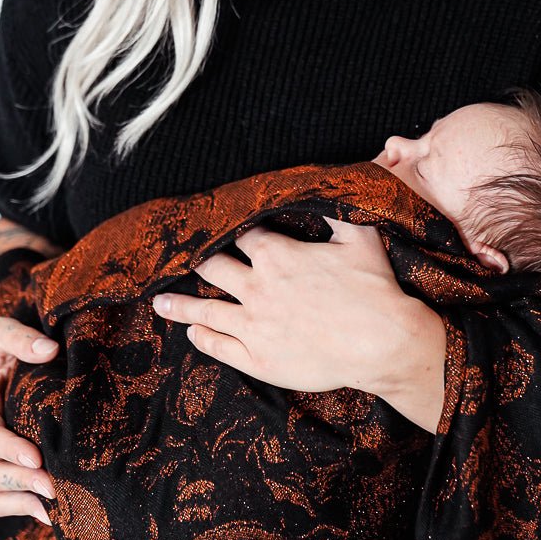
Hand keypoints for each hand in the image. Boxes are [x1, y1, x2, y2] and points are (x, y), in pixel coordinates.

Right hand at [0, 318, 57, 524]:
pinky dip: (21, 509)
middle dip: (20, 481)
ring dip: (20, 502)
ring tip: (54, 509)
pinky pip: (1, 497)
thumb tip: (49, 349)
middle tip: (54, 486)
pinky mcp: (1, 463)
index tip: (35, 457)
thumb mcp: (0, 332)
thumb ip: (20, 338)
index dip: (8, 447)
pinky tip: (51, 516)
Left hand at [152, 215, 447, 430]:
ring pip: (205, 309)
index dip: (228, 229)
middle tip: (172, 260)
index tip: (213, 227)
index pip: (241, 235)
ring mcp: (254, 326)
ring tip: (158, 301)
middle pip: (212, 268)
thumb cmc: (374, 289)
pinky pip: (220, 345)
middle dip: (193, 261)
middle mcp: (257, 288)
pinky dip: (202, 336)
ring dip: (179, 304)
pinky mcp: (258, 359)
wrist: (382, 343)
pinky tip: (192, 332)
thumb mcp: (360, 237)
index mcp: (277, 255)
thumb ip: (337, 210)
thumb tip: (337, 181)